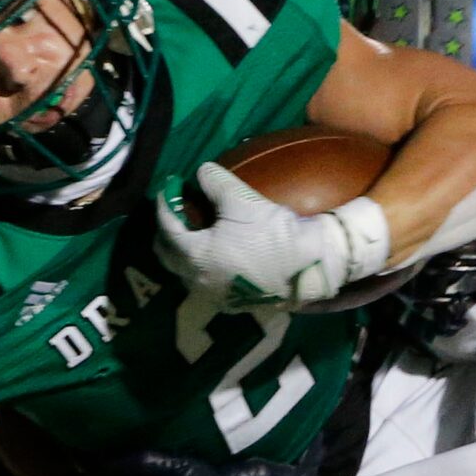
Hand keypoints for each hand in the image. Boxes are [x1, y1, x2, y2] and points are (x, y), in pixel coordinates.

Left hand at [155, 165, 389, 310]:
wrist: (310, 267)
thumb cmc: (272, 233)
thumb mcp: (242, 200)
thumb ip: (215, 182)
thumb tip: (202, 172)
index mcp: (195, 257)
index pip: (167, 228)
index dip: (164, 204)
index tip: (169, 187)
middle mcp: (198, 281)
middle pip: (167, 256)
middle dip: (166, 232)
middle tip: (175, 211)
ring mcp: (215, 296)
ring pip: (184, 272)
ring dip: (182, 251)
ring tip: (193, 231)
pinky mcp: (232, 303)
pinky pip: (203, 283)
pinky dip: (200, 266)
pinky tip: (214, 252)